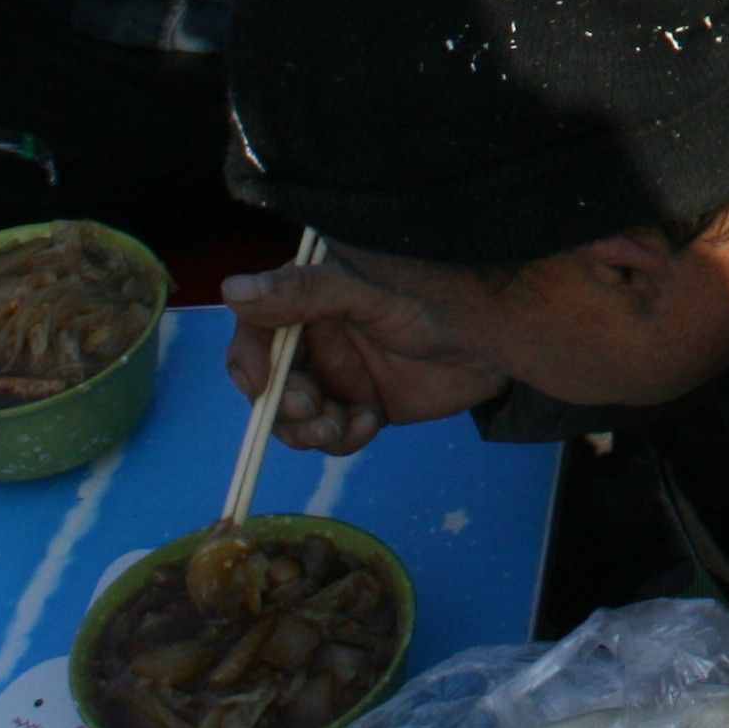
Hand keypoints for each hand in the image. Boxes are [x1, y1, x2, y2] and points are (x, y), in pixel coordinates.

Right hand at [223, 258, 508, 456]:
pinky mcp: (361, 406)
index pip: (256, 330)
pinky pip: (331, 435)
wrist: (495, 339)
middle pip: (271, 383)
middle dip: (284, 404)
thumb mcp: (369, 294)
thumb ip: (306, 292)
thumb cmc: (435, 299)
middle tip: (316, 410)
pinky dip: (341, 438)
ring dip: (308, 429)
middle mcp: (316, 339)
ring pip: (295, 417)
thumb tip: (232, 290)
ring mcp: (338, 375)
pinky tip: (369, 423)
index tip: (261, 386)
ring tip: (342, 424)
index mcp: (309, 299)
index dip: (249, 360)